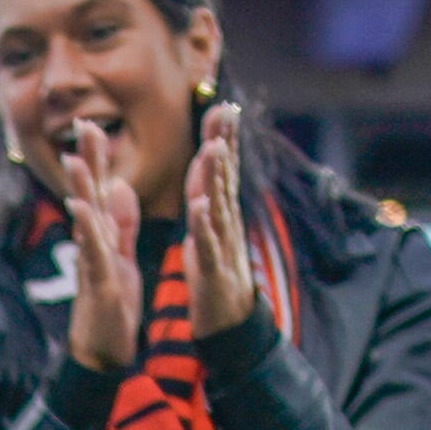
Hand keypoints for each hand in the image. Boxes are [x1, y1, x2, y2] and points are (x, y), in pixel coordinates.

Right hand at [55, 129, 145, 376]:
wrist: (105, 347)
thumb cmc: (112, 302)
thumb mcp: (121, 254)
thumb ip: (121, 221)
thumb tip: (120, 186)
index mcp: (103, 234)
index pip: (100, 189)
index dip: (97, 157)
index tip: (92, 124)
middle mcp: (93, 242)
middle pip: (89, 194)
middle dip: (87, 160)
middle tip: (83, 124)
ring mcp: (92, 260)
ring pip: (85, 219)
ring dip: (80, 189)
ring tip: (73, 159)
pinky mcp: (98, 280)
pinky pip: (91, 251)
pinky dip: (86, 229)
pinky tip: (79, 208)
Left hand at [184, 117, 262, 346]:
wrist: (230, 325)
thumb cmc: (215, 272)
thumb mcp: (210, 228)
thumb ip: (208, 193)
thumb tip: (211, 161)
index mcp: (218, 213)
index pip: (221, 170)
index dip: (223, 137)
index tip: (224, 104)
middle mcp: (224, 225)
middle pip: (224, 179)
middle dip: (224, 144)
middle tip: (225, 110)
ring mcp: (221, 247)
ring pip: (217, 207)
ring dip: (216, 177)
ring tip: (213, 147)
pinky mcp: (211, 273)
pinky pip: (205, 247)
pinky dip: (202, 227)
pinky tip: (200, 206)